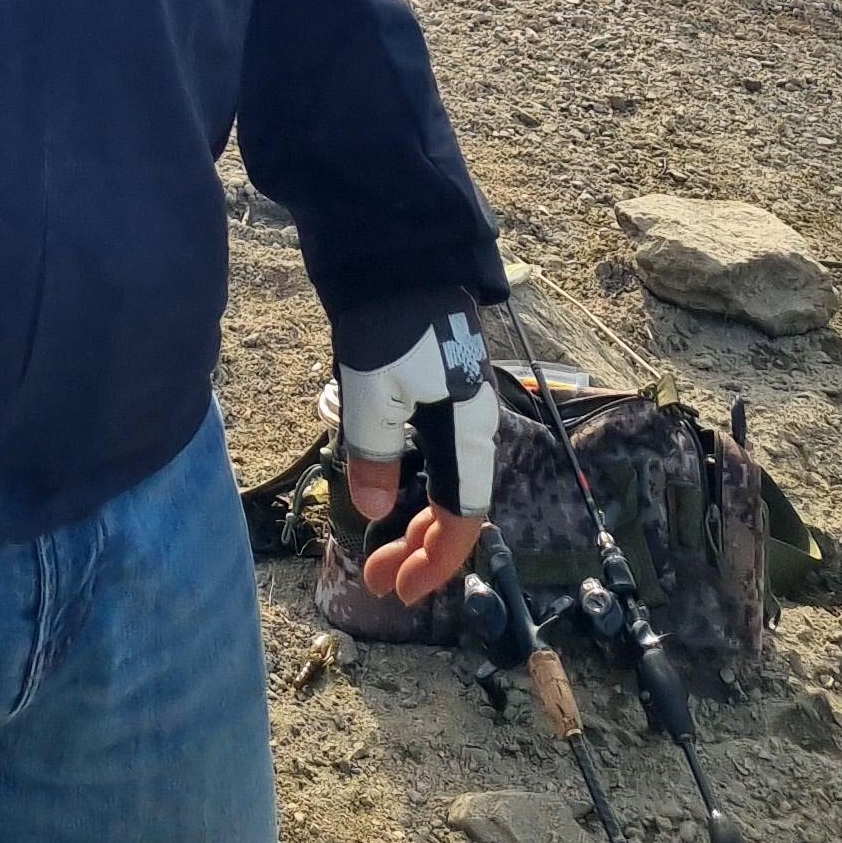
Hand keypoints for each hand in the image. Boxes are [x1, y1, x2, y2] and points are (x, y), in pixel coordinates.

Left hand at [335, 292, 495, 603]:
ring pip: (441, 484)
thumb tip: (372, 510)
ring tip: (376, 551)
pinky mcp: (432, 391)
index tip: (400, 590)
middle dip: (419, 551)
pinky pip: (429, 459)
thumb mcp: (374, 390)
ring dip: (411, 523)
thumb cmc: (391, 320)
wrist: (396, 252)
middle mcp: (468, 426)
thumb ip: (374, 453)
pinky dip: (408, 488)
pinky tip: (385, 494)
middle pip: (454, 507)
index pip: (463, 518)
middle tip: (377, 580)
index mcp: (467, 432)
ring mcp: (451, 408)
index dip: (436, 561)